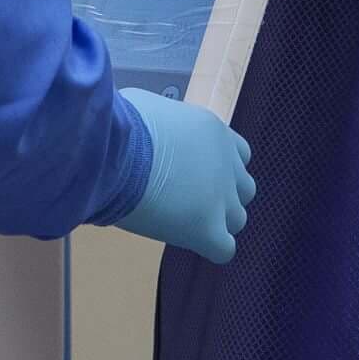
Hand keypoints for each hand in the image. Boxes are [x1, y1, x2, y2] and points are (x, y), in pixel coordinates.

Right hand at [113, 88, 254, 264]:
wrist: (116, 150)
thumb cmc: (121, 124)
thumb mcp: (151, 109)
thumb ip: (165, 126)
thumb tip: (149, 132)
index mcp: (214, 133)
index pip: (238, 155)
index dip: (217, 169)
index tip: (191, 175)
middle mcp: (227, 164)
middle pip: (243, 190)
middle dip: (221, 197)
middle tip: (187, 201)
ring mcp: (221, 198)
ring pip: (237, 220)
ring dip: (215, 224)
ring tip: (182, 223)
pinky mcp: (207, 228)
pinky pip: (224, 250)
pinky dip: (208, 248)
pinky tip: (184, 240)